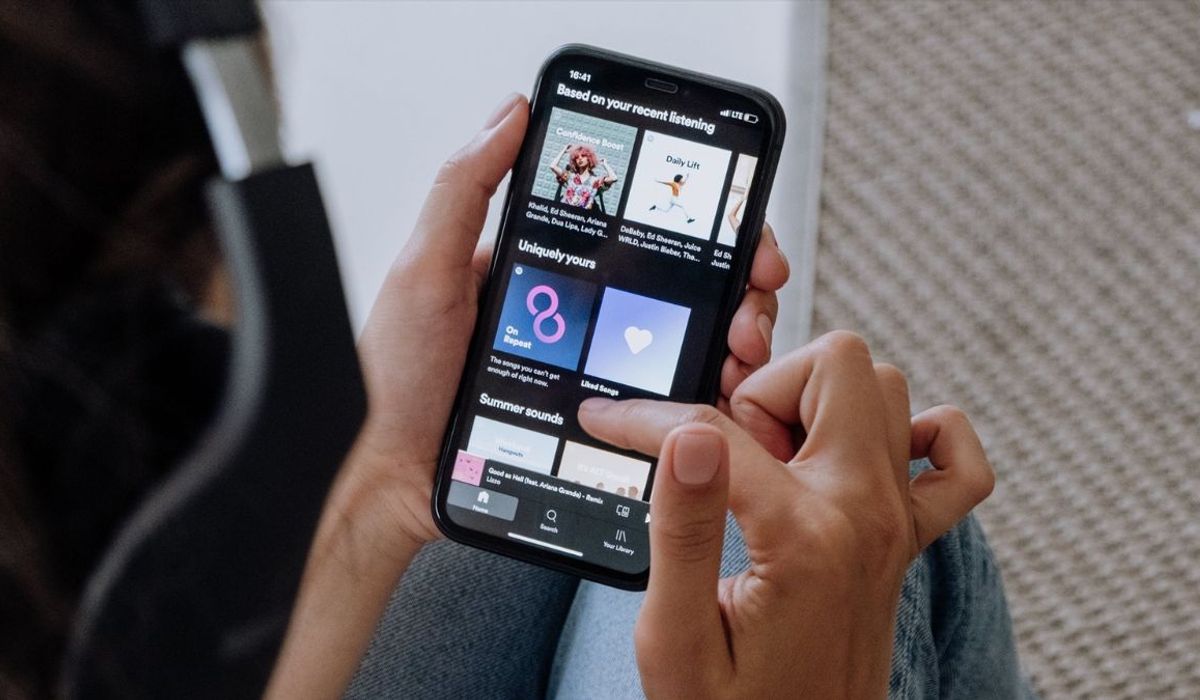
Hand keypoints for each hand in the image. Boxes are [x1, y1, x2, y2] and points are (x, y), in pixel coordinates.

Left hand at [271, 94, 789, 698]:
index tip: (744, 239)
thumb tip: (514, 113)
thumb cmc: (396, 378)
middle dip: (739, 290)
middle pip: (686, 290)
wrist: (391, 478)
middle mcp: (585, 318)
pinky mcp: (603, 427)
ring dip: (734, 343)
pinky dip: (706, 406)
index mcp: (552, 271)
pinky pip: (667, 412)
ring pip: (689, 349)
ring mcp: (598, 374)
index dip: (706, 231)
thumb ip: (466, 190)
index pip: (644, 235)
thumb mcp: (425, 270)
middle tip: (753, 303)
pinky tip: (723, 401)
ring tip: (742, 354)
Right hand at [577, 331, 993, 698]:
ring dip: (820, 403)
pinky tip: (860, 458)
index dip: (646, 418)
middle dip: (764, 387)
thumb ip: (683, 528)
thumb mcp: (677, 635)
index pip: (717, 428)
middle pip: (836, 365)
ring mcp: (896, 522)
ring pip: (887, 389)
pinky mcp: (907, 539)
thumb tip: (687, 435)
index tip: (606, 421)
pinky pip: (956, 459)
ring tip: (771, 462)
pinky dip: (920, 436)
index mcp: (803, 535)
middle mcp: (865, 513)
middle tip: (726, 452)